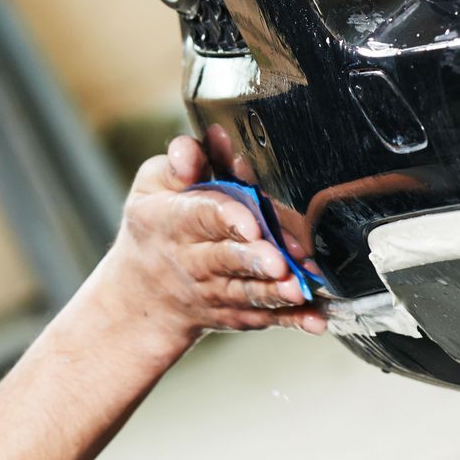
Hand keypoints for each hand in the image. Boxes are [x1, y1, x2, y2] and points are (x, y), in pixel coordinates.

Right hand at [80, 135, 326, 368]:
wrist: (144, 292)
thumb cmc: (157, 226)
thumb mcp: (153, 185)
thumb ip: (182, 160)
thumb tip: (207, 140)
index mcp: (172, 221)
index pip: (201, 216)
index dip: (228, 218)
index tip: (251, 224)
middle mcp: (192, 260)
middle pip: (227, 259)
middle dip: (254, 260)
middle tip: (279, 261)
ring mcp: (215, 291)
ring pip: (246, 291)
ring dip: (274, 291)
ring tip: (299, 287)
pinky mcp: (236, 312)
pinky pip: (265, 317)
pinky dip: (292, 320)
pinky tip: (315, 319)